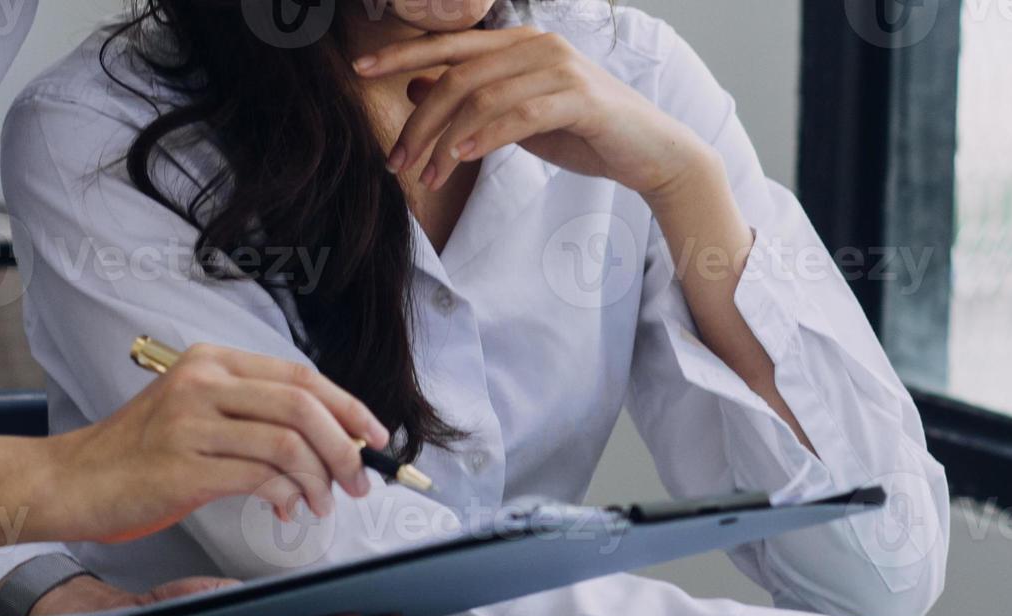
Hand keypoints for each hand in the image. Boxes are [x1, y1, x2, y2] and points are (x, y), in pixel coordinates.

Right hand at [34, 344, 389, 542]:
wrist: (70, 480)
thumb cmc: (136, 455)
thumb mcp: (194, 413)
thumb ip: (250, 414)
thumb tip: (326, 438)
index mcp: (211, 361)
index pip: (302, 376)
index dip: (349, 407)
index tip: (376, 438)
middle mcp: (203, 382)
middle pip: (304, 406)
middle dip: (345, 448)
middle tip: (359, 481)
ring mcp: (191, 422)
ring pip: (288, 443)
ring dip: (320, 479)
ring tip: (323, 504)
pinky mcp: (183, 466)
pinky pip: (260, 477)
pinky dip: (287, 496)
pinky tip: (287, 509)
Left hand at [356, 26, 718, 195]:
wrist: (650, 154)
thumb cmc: (584, 134)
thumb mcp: (516, 117)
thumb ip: (473, 100)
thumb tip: (417, 86)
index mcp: (520, 42)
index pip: (450, 44)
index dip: (403, 54)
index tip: (361, 70)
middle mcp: (537, 45)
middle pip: (458, 75)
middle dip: (419, 121)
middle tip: (395, 160)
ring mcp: (559, 68)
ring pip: (481, 98)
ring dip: (445, 142)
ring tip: (427, 176)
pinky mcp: (579, 98)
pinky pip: (517, 115)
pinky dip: (484, 137)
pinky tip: (461, 158)